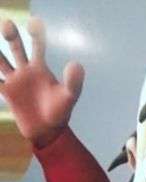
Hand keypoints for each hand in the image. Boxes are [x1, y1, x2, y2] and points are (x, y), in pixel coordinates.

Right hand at [0, 18, 83, 147]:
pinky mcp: (7, 92)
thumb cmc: (61, 113)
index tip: (34, 22)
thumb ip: (73, 81)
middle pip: (17, 47)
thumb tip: (76, 63)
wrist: (49, 131)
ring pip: (1, 60)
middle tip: (8, 24)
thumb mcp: (69, 96)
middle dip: (12, 35)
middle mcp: (27, 71)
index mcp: (42, 68)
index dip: (36, 33)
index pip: (38, 45)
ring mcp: (15, 81)